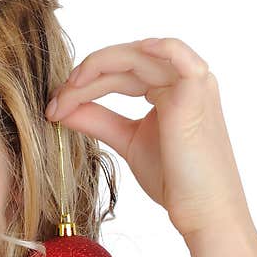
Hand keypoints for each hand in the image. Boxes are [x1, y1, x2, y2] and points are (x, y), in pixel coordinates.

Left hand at [45, 37, 251, 239]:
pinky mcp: (195, 92)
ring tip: (69, 91)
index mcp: (168, 89)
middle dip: (83, 79)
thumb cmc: (172, 179)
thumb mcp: (126, 140)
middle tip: (55, 103)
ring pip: (135, 57)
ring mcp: (191, 83)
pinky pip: (176, 53)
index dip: (83, 85)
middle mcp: (182, 80)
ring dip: (96, 69)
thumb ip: (97, 120)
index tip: (54, 108)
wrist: (201, 209)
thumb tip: (59, 108)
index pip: (119, 73)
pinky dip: (148, 48)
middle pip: (123, 64)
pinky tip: (110, 60)